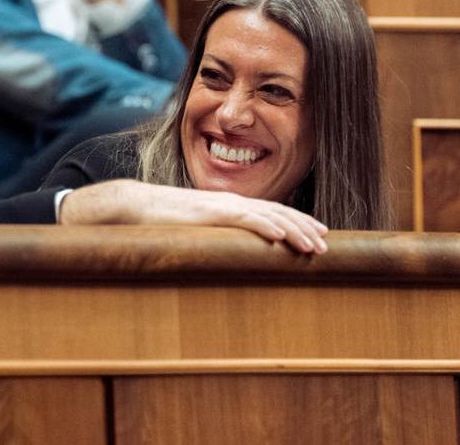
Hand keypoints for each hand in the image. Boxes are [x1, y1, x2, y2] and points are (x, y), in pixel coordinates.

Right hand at [59, 180, 329, 253]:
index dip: (296, 222)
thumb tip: (226, 255)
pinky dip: (267, 224)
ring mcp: (222, 205)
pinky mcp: (210, 212)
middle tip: (326, 244)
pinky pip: (245, 217)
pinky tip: (282, 234)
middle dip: (304, 227)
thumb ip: (213, 238)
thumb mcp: (195, 231)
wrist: (133, 205)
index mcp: (228, 207)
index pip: (271, 212)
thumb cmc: (160, 222)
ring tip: (314, 245)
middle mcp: (231, 202)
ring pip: (269, 215)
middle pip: (278, 212)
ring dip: (295, 229)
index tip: (316, 235)